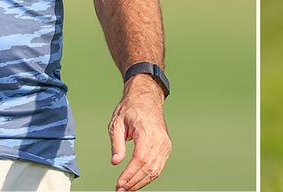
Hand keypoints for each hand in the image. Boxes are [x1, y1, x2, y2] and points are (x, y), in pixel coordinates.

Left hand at [109, 75, 170, 189]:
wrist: (147, 98)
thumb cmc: (131, 109)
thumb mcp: (117, 122)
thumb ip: (117, 143)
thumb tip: (116, 162)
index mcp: (146, 131)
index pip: (140, 159)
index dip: (130, 174)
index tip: (119, 183)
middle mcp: (159, 139)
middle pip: (148, 168)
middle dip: (134, 182)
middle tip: (120, 190)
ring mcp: (165, 144)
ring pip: (155, 170)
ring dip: (141, 182)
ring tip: (127, 189)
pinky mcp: (166, 147)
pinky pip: (159, 167)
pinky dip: (148, 177)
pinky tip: (137, 182)